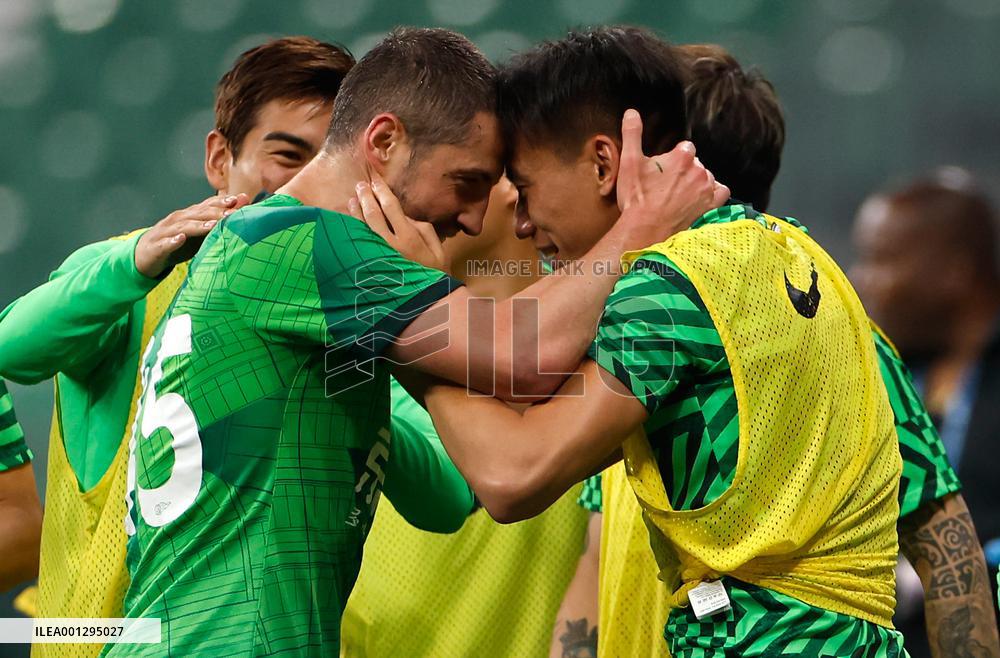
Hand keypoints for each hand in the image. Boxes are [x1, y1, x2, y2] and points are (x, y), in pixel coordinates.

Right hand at [135, 193, 248, 277]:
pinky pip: (164, 243)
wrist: (145, 255)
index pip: (207, 205)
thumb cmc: (177, 242)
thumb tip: (240, 208)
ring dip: (197, 225)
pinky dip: (172, 241)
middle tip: (232, 213)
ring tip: (212, 225)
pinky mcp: (156, 246)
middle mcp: (177, 220)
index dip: (222, 202)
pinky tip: (180, 239)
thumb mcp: (199, 234)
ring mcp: (165, 232)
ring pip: (183, 226)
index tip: (240, 200)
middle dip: (215, 212)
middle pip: (198, 214)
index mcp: (189, 215)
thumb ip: (217, 222)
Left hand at [350, 173, 449, 272]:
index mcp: (409, 237)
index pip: (391, 206)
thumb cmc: (435, 276)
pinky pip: (358, 244)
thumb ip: (423, 229)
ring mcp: (377, 257)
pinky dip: (352, 231)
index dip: (382, 191)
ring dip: (356, 212)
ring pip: (362, 228)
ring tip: (352, 199)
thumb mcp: (438, 250)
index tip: (375, 180)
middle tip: (360, 185)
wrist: (426, 305)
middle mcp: (390, 244)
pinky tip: (348, 223)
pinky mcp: (369, 267)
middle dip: (366, 197)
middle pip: (373, 214)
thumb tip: (405, 216)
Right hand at [615, 109, 728, 248]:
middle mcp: (699, 170)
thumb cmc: (637, 198)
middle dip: (684, 171)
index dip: (673, 159)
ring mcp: (707, 189)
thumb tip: (631, 112)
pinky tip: (701, 199)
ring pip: (707, 177)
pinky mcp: (710, 206)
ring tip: (680, 195)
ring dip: (697, 183)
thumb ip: (632, 134)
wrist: (645, 230)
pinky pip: (721, 193)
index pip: (685, 149)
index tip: (663, 172)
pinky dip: (713, 194)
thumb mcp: (629, 162)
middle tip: (667, 186)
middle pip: (696, 164)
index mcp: (682, 156)